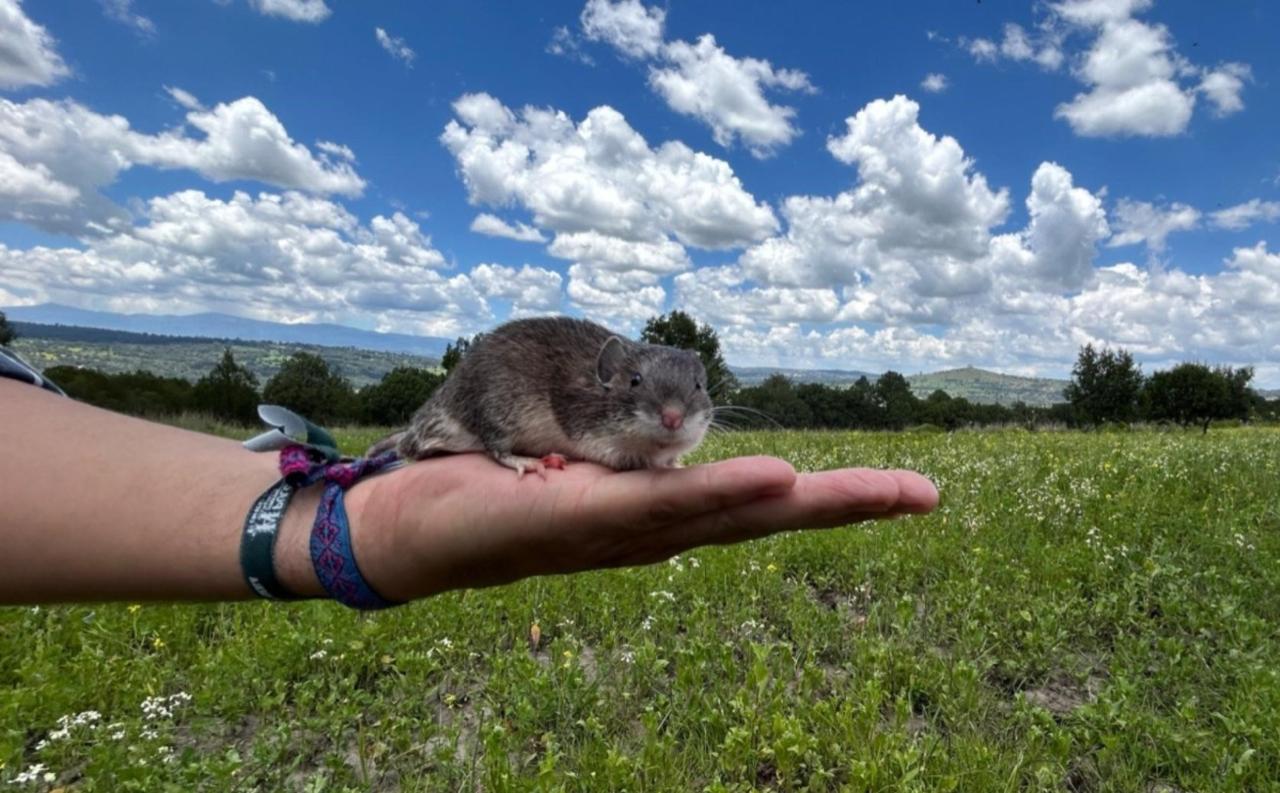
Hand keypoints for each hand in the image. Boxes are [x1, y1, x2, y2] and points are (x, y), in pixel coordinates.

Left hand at [343, 454, 938, 600]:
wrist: (406, 522)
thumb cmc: (496, 488)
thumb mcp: (578, 458)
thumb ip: (628, 449)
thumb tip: (670, 428)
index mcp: (656, 517)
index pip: (755, 505)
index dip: (830, 498)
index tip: (907, 490)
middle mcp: (649, 534)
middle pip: (759, 518)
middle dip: (845, 507)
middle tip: (927, 494)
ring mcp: (616, 534)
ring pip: (722, 515)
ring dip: (800, 500)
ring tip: (872, 491)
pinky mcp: (572, 521)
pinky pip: (653, 506)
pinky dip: (717, 494)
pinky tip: (772, 481)